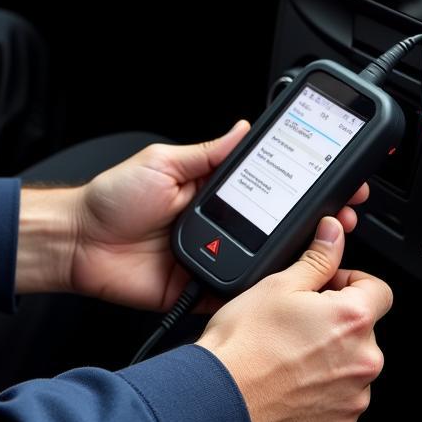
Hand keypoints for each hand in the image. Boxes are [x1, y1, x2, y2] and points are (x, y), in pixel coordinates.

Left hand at [67, 125, 370, 310]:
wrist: (79, 243)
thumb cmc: (112, 199)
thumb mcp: (163, 163)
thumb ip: (206, 153)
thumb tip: (242, 128)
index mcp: (211, 191)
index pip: (265, 186)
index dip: (298, 183)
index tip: (330, 176)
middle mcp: (219, 225)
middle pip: (274, 226)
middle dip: (312, 220)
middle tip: (343, 212)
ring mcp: (213, 257)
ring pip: (264, 262)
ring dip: (295, 255)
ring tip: (327, 244)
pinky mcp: (202, 289)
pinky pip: (237, 294)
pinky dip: (260, 292)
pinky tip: (287, 282)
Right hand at [196, 216, 391, 421]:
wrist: (222, 396)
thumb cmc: (245, 344)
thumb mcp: (278, 285)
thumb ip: (317, 258)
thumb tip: (333, 233)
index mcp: (352, 320)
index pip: (378, 289)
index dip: (350, 280)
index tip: (327, 285)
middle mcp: (364, 361)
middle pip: (363, 326)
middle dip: (336, 317)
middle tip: (298, 317)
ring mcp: (354, 396)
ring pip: (352, 360)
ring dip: (330, 351)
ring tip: (290, 348)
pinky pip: (342, 392)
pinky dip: (323, 382)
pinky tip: (292, 374)